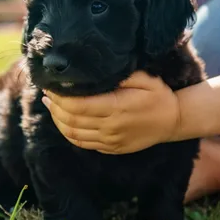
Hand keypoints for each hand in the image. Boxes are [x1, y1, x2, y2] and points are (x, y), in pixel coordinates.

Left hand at [41, 71, 179, 153]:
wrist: (173, 122)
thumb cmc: (158, 95)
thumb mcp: (145, 78)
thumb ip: (121, 74)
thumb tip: (96, 70)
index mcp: (117, 108)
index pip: (77, 105)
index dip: (59, 97)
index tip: (50, 86)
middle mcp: (111, 127)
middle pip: (71, 120)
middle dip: (54, 106)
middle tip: (46, 93)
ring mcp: (110, 141)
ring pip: (73, 134)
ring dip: (57, 120)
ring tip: (49, 105)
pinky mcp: (111, 148)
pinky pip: (83, 144)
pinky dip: (68, 133)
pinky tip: (62, 121)